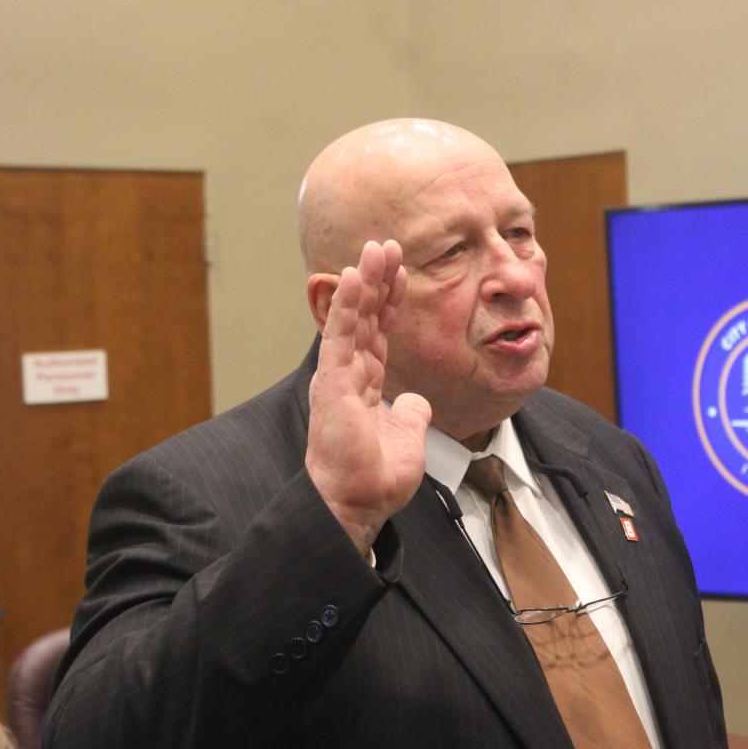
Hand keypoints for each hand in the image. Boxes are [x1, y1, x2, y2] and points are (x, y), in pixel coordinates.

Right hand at [305, 240, 431, 553]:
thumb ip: (411, 415)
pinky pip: (340, 334)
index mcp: (365, 386)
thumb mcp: (408, 439)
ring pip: (352, 318)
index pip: (378, 333)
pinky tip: (354, 276)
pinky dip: (347, 303)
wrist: (357, 503)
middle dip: (378, 281)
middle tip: (388, 246)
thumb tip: (416, 402)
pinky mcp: (331, 381)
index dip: (389, 302)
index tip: (401, 272)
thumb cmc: (376, 479)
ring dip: (365, 281)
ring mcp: (337, 376)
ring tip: (377, 248)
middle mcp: (348, 375)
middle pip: (365, 317)